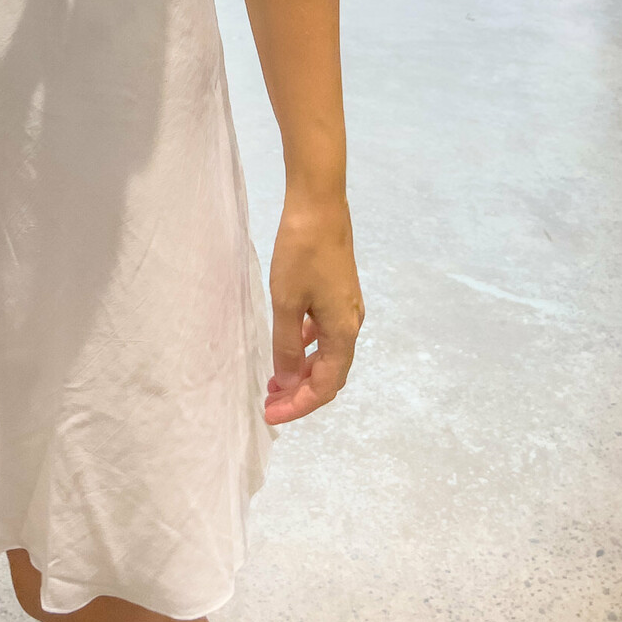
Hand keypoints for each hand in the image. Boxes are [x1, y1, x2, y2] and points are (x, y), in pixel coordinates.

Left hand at [264, 192, 363, 425]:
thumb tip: (288, 381)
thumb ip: (287, 346)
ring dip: (302, 371)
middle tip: (269, 402)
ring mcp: (347, 307)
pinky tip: (288, 343)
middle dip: (301, 393)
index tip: (270, 414)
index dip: (299, 405)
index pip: (325, 386)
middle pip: (330, 374)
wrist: (319, 206)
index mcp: (343, 332)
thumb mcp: (287, 302)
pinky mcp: (339, 293)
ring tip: (274, 380)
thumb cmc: (301, 254)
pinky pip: (325, 333)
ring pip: (328, 354)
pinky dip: (306, 347)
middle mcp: (351, 324)